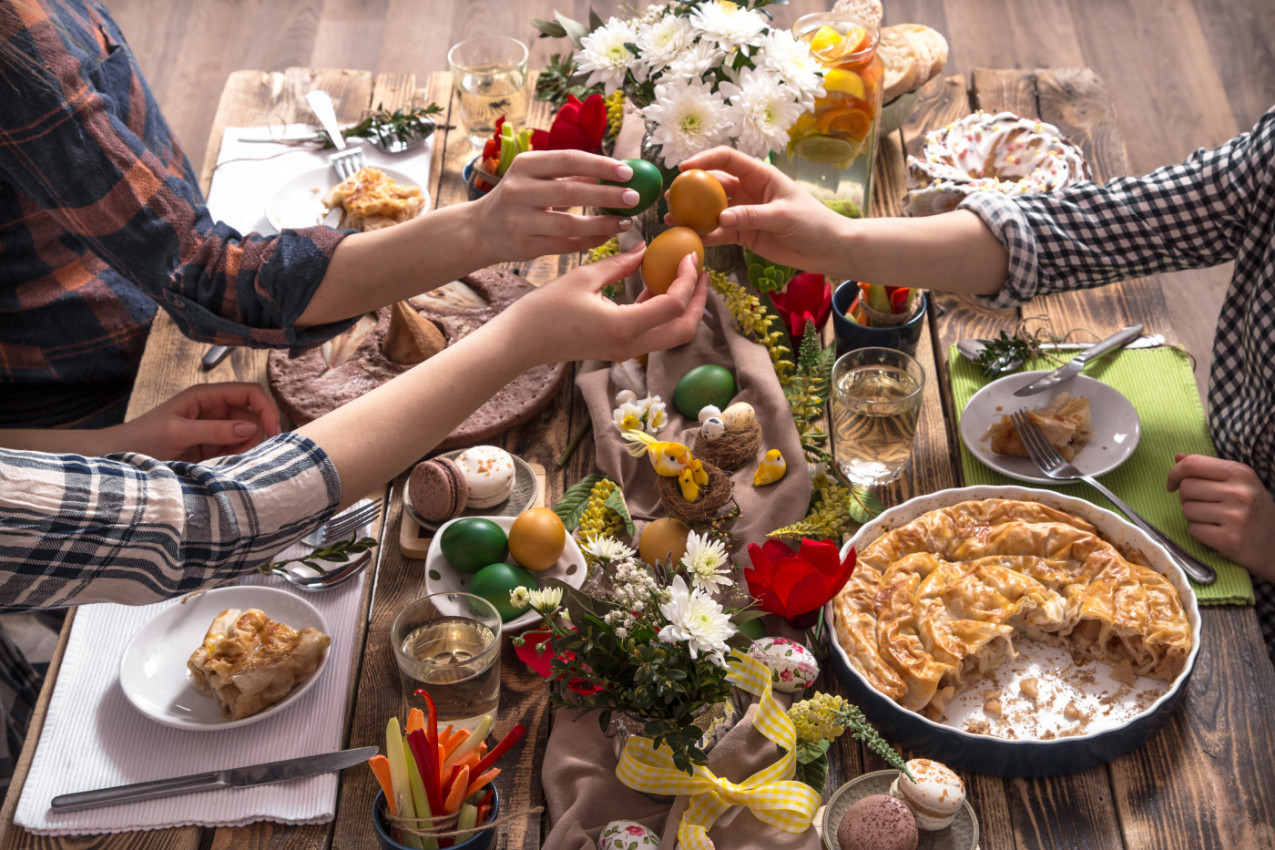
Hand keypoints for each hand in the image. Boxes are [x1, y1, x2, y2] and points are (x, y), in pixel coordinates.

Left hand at [108, 383, 281, 461]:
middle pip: (251, 417)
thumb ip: (214, 430)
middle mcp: (213, 410)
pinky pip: (235, 450)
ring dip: (243, 450)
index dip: (265, 408)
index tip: (273, 430)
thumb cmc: (142, 439)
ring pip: (246, 436)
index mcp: (206, 396)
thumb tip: (251, 429)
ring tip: (224, 463)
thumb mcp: (177, 432)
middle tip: (241, 455)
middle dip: (253, 436)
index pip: (249, 392)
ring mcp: (213, 429)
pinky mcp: (211, 448)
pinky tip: (221, 467)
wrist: (119, 457)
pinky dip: (235, 459)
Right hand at [472, 150, 646, 260]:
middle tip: (634, 198)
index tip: (627, 171)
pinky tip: (607, 237)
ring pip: (569, 224)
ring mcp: (520, 220)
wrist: (481, 229)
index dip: (600, 165)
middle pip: (571, 191)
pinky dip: (589, 241)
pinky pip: (565, 245)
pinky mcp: (525, 245)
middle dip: (607, 195)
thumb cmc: (518, 198)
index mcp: (525, 165)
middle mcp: (519, 190)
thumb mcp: (535, 178)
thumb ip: (568, 174)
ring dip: (602, 224)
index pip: (568, 159)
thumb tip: (611, 171)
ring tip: (625, 222)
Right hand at [502, 244, 708, 363]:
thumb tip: (646, 248)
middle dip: (698, 301)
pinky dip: (662, 312)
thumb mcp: (584, 277)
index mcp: (623, 327)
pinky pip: (653, 333)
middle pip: (684, 330)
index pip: (672, 305)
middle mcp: (630, 346)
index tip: (688, 254)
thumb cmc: (546, 308)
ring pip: (672, 335)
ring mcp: (626, 352)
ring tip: (684, 275)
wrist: (522, 341)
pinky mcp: (619, 349)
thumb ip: (620, 263)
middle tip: (700, 272)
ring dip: (683, 307)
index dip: (686, 278)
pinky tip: (657, 285)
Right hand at [676, 146, 848, 271]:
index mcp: (760, 175)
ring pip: (713, 210)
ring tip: (672, 219)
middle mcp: (749, 190)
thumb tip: (721, 218)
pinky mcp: (744, 234)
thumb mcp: (783, 216)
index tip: (683, 168)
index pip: (727, 159)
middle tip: (671, 197)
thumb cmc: (813, 222)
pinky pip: (720, 232)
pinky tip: (689, 238)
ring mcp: (745, 213)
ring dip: (693, 214)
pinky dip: (705, 235)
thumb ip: (752, 216)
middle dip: (691, 189)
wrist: (827, 248)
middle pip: (714, 184)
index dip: (705, 160)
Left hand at [1166, 454, 1274, 579]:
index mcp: (1240, 472)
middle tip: (1204, 506)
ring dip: (1193, 517)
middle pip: (1186, 488)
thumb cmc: (1253, 510)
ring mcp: (1236, 516)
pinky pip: (1193, 530)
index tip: (1172, 484)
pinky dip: (1199, 533)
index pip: (1192, 464)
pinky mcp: (1229, 539)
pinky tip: (1216, 533)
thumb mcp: (1239, 483)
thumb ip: (1208, 468)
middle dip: (1187, 498)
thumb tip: (1178, 457)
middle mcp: (1240, 492)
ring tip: (1214, 520)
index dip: (1174, 473)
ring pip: (1187, 510)